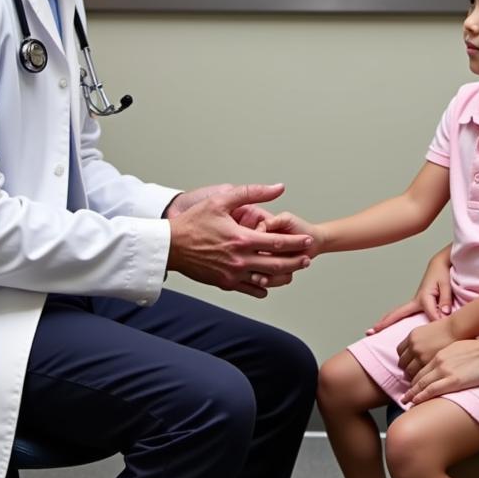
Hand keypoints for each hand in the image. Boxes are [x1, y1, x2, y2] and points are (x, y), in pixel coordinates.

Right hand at [166, 184, 312, 297]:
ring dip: (283, 276)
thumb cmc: (194, 222)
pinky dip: (263, 287)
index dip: (296, 242)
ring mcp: (232, 274)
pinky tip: (269, 283)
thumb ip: (252, 192)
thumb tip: (278, 188)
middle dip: (295, 262)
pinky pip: (250, 289)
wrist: (170, 246)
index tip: (307, 240)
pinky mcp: (225, 283)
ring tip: (293, 272)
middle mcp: (240, 260)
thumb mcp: (222, 200)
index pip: (277, 242)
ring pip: (266, 280)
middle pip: (277, 264)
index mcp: (241, 239)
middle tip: (307, 259)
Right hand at [367, 243, 451, 333]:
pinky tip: (388, 325)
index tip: (447, 326)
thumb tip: (444, 314)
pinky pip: (403, 313)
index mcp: (423, 297)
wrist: (438, 265)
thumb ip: (445, 300)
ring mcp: (414, 302)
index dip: (440, 321)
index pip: (431, 315)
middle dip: (385, 323)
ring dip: (385, 322)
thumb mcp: (446, 285)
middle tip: (370, 332)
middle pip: (398, 314)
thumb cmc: (442, 274)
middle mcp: (416, 300)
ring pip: (397, 313)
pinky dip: (393, 318)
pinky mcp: (416, 303)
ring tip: (371, 331)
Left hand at [396, 317, 457, 379]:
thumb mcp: (427, 332)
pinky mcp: (428, 363)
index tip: (408, 363)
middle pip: (402, 363)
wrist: (458, 330)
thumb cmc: (447, 331)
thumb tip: (415, 350)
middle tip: (412, 374)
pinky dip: (420, 380)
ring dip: (412, 376)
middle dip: (406, 369)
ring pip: (409, 372)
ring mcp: (420, 355)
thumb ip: (419, 342)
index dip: (404, 358)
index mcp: (412, 336)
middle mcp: (413, 345)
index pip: (400, 351)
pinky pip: (419, 375)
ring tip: (418, 381)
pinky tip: (425, 382)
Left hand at [402, 336, 478, 404]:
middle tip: (404, 395)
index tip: (411, 385)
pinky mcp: (453, 381)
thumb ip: (450, 356)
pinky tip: (415, 401)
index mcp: (441, 354)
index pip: (423, 368)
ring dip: (412, 393)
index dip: (415, 377)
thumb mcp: (459, 348)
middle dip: (411, 387)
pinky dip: (421, 396)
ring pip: (422, 384)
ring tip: (405, 401)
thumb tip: (449, 363)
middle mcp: (439, 362)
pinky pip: (432, 390)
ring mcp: (445, 371)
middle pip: (419, 376)